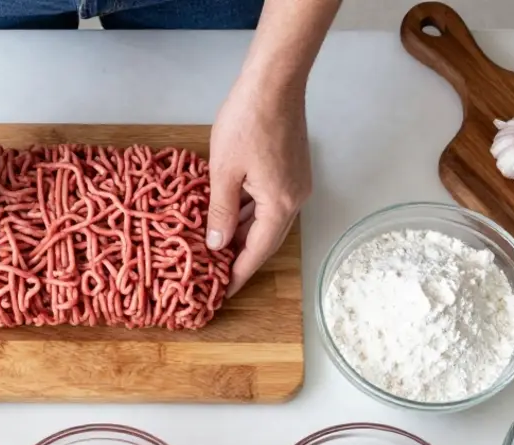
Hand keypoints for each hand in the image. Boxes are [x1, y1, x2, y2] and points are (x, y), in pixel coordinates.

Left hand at [207, 75, 311, 296]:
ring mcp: (297, 183)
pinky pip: (271, 201)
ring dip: (246, 232)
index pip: (258, 251)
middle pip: (267, 238)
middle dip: (242, 256)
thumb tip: (218, 244)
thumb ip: (221, 212)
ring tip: (218, 246)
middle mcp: (295, 198)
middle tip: (216, 273)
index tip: (223, 293)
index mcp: (280, 204)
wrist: (274, 81)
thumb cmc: (247, 121)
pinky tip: (231, 214)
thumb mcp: (223, 171)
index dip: (238, 274)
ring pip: (269, 219)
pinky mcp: (293, 168)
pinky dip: (252, 212)